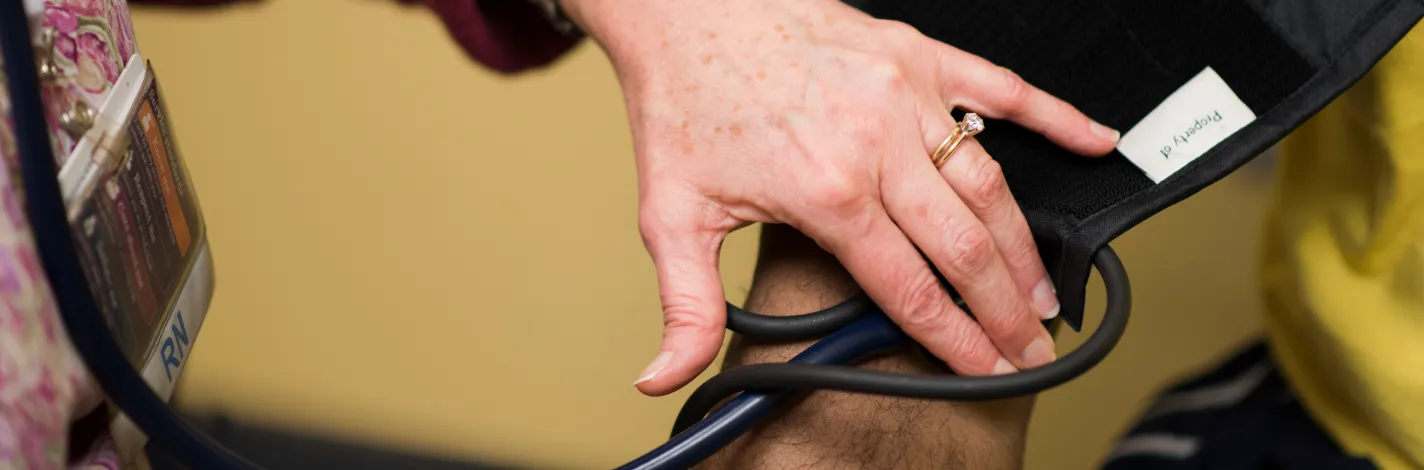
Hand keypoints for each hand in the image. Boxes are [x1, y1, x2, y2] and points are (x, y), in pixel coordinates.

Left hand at [562, 0, 1119, 395]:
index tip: (986, 367)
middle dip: (1005, 309)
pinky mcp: (916, 54)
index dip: (955, 338)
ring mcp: (905, 94)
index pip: (909, 286)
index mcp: (826, 190)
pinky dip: (1055, 118)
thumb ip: (686, 306)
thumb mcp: (671, 215)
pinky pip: (1002, 89)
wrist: (687, 12)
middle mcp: (875, 143)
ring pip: (990, 184)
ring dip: (1025, 244)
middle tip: (1031, 346)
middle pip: (965, 246)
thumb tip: (667, 373)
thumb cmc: (685, 103)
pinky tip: (1095, 141)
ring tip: (1045, 290)